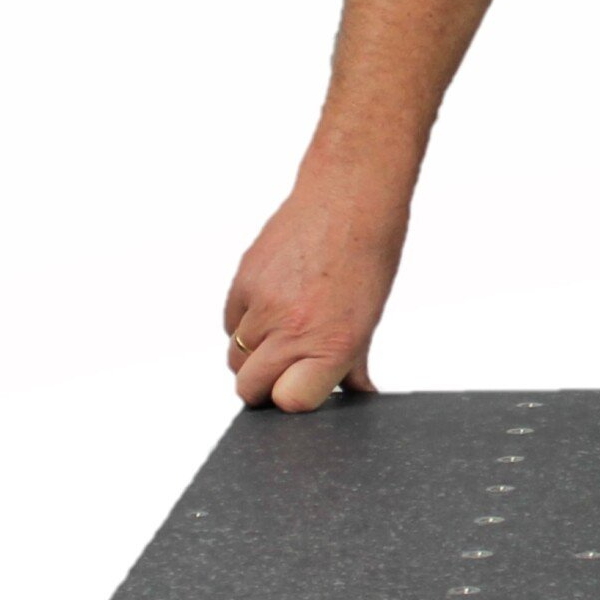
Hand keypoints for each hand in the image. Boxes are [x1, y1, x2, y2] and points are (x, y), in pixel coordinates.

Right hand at [223, 176, 407, 410]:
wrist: (349, 197)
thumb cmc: (369, 256)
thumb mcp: (369, 317)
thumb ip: (352, 363)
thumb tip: (354, 395)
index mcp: (333, 342)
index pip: (288, 402)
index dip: (294, 400)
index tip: (303, 390)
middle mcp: (293, 327)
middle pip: (250, 389)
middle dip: (266, 387)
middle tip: (288, 368)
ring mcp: (263, 303)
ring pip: (236, 357)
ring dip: (255, 354)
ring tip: (285, 329)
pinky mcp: (243, 279)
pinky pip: (230, 322)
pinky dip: (246, 322)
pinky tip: (273, 303)